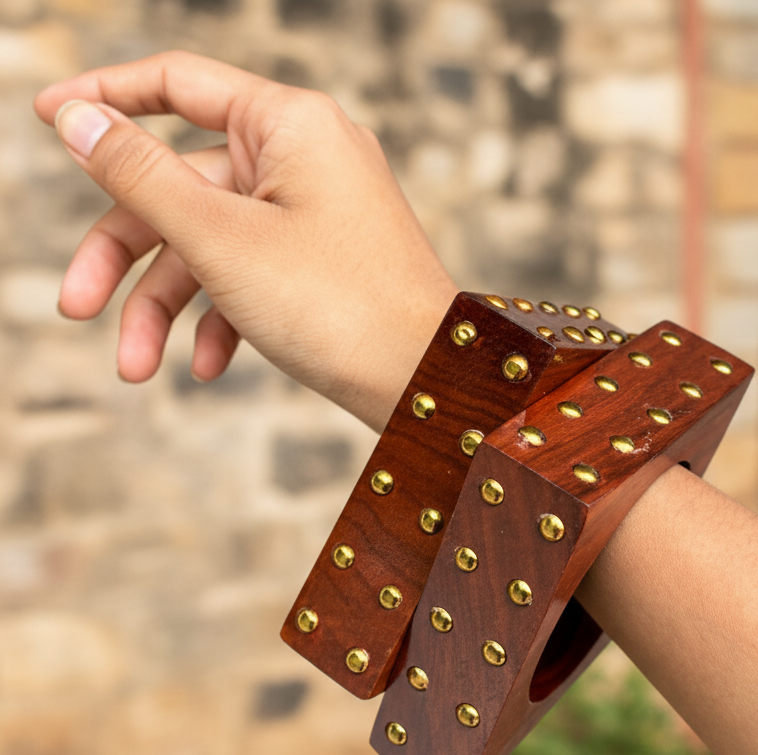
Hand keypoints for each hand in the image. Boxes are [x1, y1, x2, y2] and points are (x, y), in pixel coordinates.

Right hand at [34, 51, 458, 430]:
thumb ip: (141, 176)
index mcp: (288, 124)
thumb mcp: (220, 239)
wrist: (425, 382)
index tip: (47, 117)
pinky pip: (253, 275)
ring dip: (166, 306)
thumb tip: (78, 120)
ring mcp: (316, 213)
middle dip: (125, 255)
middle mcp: (304, 158)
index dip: (105, 99)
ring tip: (138, 369)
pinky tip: (207, 368)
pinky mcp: (322, 262)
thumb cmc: (338, 306)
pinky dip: (222, 318)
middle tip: (75, 308)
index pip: (176, 83)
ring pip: (212, 243)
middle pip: (182, 187)